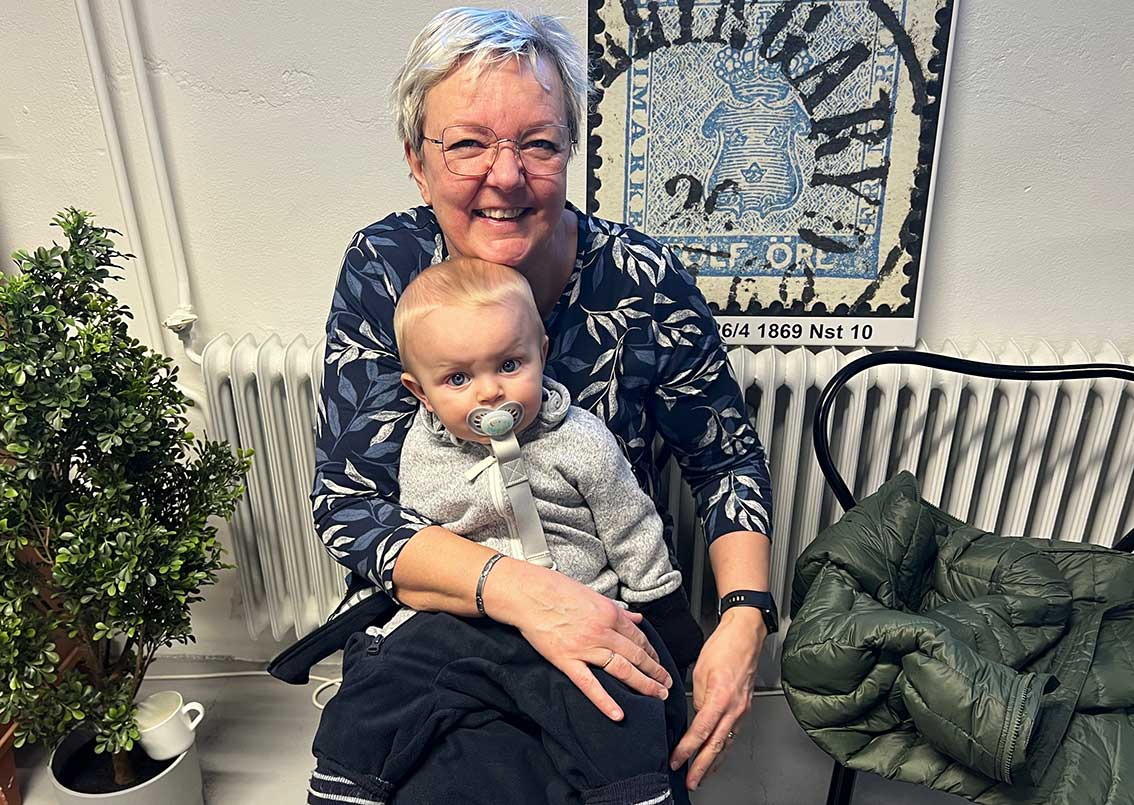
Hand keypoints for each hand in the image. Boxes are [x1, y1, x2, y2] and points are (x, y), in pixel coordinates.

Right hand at [486, 561, 673, 719]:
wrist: (528, 594)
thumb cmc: (556, 590)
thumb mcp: (592, 595)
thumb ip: (617, 609)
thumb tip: (636, 618)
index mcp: (610, 614)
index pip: (639, 637)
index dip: (652, 653)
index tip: (658, 663)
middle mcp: (602, 632)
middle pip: (636, 655)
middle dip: (655, 671)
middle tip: (667, 685)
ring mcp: (585, 648)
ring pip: (622, 670)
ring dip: (644, 684)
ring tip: (657, 696)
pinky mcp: (567, 661)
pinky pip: (590, 685)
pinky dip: (605, 701)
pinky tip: (618, 714)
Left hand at [669, 607, 764, 789]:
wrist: (746, 635)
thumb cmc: (723, 647)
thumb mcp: (701, 672)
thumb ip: (698, 698)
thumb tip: (695, 716)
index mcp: (720, 698)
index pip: (701, 731)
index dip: (687, 750)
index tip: (676, 761)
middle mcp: (734, 708)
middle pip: (717, 745)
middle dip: (702, 767)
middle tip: (692, 782)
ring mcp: (742, 709)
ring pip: (727, 742)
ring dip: (714, 762)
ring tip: (702, 776)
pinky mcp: (745, 707)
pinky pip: (733, 733)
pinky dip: (724, 747)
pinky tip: (718, 754)